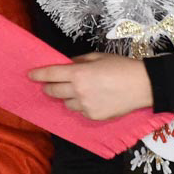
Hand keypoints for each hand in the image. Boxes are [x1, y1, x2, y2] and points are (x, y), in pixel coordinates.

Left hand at [30, 53, 152, 119]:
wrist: (143, 85)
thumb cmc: (121, 66)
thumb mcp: (98, 57)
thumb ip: (79, 61)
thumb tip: (67, 65)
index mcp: (78, 73)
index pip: (51, 74)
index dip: (38, 74)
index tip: (30, 75)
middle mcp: (78, 91)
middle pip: (53, 92)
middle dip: (48, 87)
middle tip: (50, 84)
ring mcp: (85, 106)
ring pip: (66, 103)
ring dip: (67, 97)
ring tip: (79, 91)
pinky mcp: (93, 116)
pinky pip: (80, 111)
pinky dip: (81, 106)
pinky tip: (93, 99)